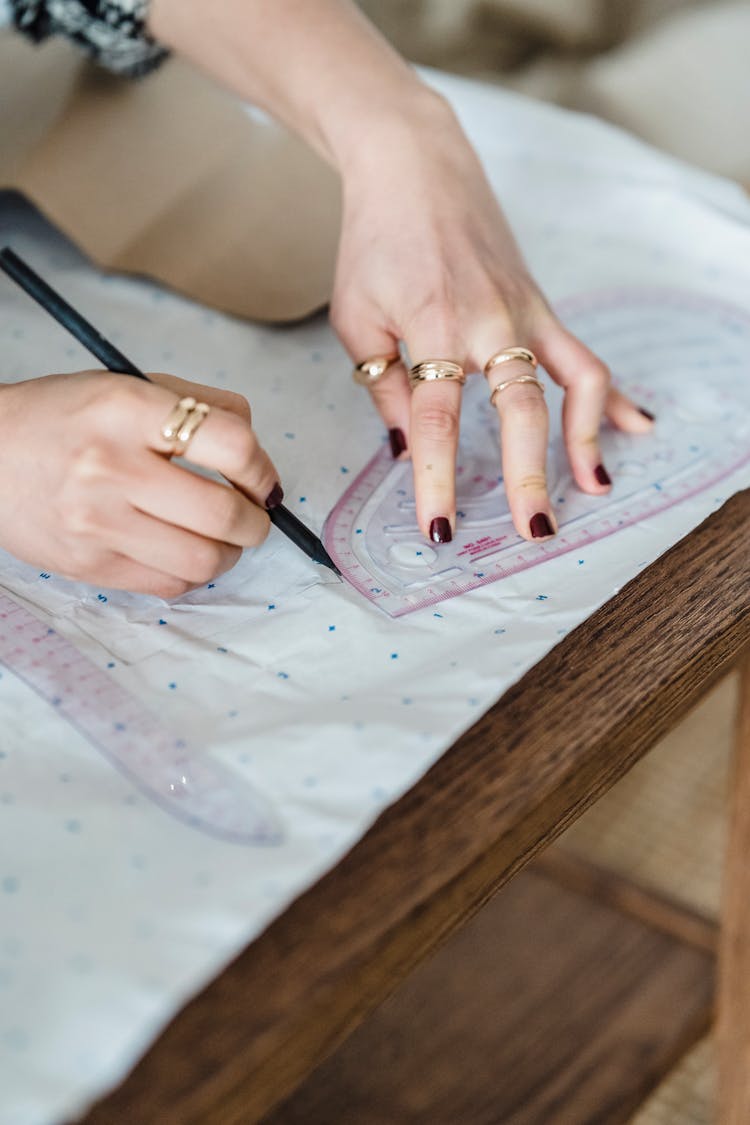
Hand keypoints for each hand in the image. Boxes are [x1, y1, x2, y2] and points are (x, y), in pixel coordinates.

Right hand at [0, 370, 280, 595]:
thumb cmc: (63, 418)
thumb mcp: (126, 386)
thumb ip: (197, 405)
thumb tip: (255, 447)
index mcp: (128, 410)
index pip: (231, 443)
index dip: (262, 467)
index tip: (262, 479)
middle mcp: (112, 466)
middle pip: (224, 514)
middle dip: (256, 521)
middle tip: (254, 515)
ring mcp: (98, 523)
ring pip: (203, 560)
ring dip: (230, 553)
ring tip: (222, 538)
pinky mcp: (89, 566)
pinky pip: (169, 585)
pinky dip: (192, 574)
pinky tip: (185, 552)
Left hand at [331, 94, 654, 542]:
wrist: (415, 166)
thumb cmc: (375, 241)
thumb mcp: (357, 319)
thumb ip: (384, 388)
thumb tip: (407, 451)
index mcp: (433, 325)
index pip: (436, 421)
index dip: (437, 481)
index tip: (441, 530)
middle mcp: (490, 320)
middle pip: (522, 408)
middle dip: (529, 475)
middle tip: (534, 531)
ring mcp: (524, 310)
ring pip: (574, 378)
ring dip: (586, 437)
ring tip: (592, 488)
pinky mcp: (541, 304)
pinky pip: (584, 354)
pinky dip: (608, 395)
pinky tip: (632, 428)